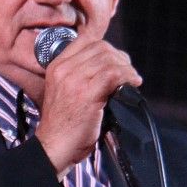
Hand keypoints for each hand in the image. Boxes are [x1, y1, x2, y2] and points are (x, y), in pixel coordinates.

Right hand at [35, 37, 141, 177]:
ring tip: (132, 80)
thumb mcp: (64, 91)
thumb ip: (80, 75)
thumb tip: (109, 66)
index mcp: (57, 66)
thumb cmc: (63, 125)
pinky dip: (127, 77)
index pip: (86, 40)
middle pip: (101, 47)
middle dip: (120, 58)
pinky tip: (133, 85)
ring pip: (109, 59)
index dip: (107, 48)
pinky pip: (113, 74)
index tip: (117, 60)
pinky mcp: (87, 93)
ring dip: (127, 68)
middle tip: (128, 73)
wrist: (54, 146)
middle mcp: (64, 69)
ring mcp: (74, 80)